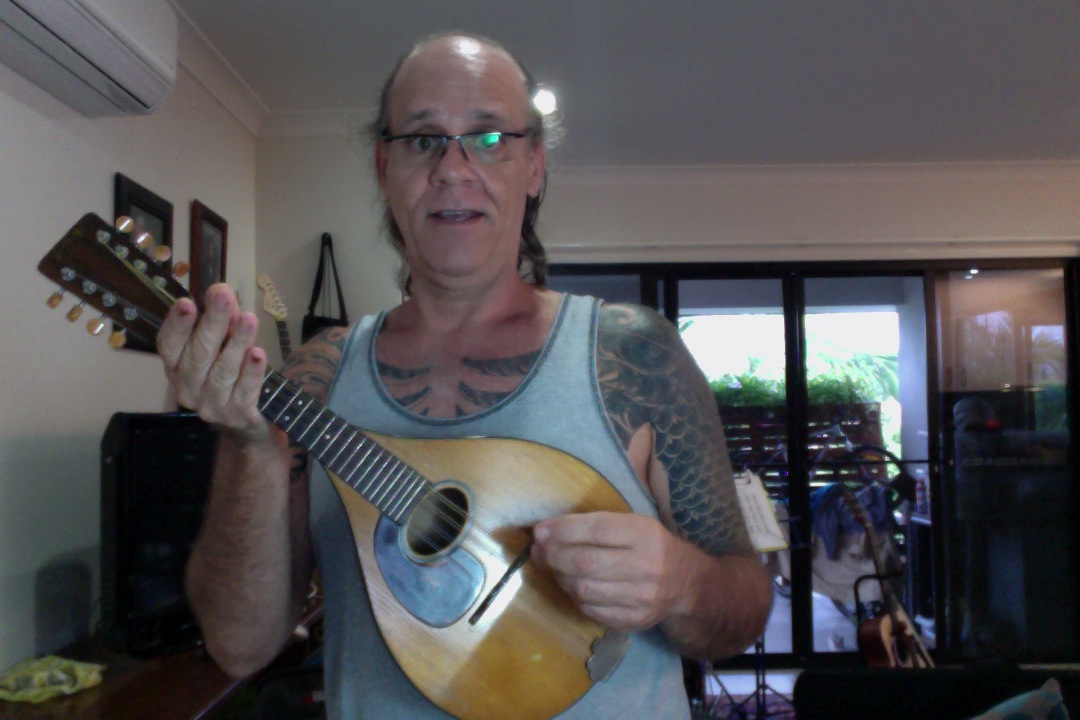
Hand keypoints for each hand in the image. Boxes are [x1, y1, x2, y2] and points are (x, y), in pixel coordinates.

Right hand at [158, 283, 270, 442]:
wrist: (244, 426)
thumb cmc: (227, 377)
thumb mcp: (220, 349)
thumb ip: (221, 325)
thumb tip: (223, 294)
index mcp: (176, 368)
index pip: (169, 346)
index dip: (176, 325)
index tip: (186, 302)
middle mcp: (188, 388)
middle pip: (199, 353)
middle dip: (213, 322)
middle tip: (223, 295)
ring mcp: (212, 404)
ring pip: (223, 371)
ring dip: (237, 343)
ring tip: (249, 319)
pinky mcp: (237, 415)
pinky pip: (245, 390)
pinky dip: (252, 372)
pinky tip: (258, 354)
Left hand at [532, 512, 688, 631]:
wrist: (684, 583)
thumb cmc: (648, 546)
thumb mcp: (631, 525)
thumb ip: (592, 525)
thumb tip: (544, 532)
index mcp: (645, 534)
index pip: (596, 530)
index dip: (563, 530)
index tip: (540, 531)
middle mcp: (646, 566)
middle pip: (586, 562)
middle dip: (555, 556)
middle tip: (541, 551)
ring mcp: (641, 597)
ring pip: (584, 589)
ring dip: (561, 577)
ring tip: (556, 568)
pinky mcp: (634, 620)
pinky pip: (591, 610)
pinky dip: (575, 597)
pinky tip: (574, 585)